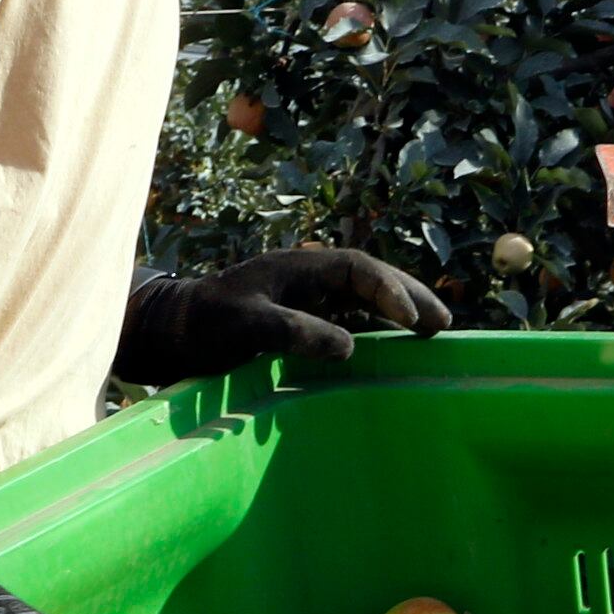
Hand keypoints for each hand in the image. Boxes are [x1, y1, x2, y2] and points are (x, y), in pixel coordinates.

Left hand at [116, 247, 449, 385]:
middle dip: (408, 296)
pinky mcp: (300, 318)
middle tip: (443, 324)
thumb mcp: (245, 326)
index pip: (357, 270)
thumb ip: (294, 332)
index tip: (410, 319)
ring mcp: (306, 297)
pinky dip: (376, 327)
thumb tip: (348, 346)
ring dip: (398, 311)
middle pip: (371, 279)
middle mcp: (309, 277)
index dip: (388, 290)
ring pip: (364, 298)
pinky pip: (349, 317)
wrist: (170, 331)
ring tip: (432, 331)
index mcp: (299, 267)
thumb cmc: (203, 325)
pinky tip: (393, 345)